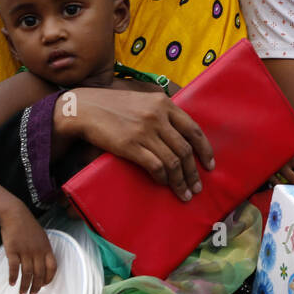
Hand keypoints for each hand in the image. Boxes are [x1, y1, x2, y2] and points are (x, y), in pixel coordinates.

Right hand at [0, 206, 56, 293]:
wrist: (15, 215)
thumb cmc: (28, 227)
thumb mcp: (42, 237)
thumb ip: (43, 251)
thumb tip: (43, 266)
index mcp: (46, 248)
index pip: (52, 267)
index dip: (49, 278)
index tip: (44, 285)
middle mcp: (37, 251)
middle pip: (39, 273)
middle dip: (36, 286)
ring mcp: (25, 251)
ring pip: (27, 273)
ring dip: (25, 285)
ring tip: (22, 292)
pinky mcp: (13, 250)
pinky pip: (14, 267)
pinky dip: (13, 277)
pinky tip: (12, 283)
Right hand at [60, 88, 212, 200]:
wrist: (84, 108)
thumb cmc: (113, 106)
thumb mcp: (143, 100)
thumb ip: (162, 113)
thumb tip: (180, 136)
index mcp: (164, 103)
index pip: (194, 130)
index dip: (205, 150)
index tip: (210, 165)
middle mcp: (158, 116)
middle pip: (185, 149)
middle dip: (194, 172)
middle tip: (198, 187)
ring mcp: (145, 131)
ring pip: (173, 161)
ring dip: (181, 181)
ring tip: (184, 193)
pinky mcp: (131, 145)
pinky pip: (156, 166)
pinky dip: (163, 178)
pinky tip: (164, 184)